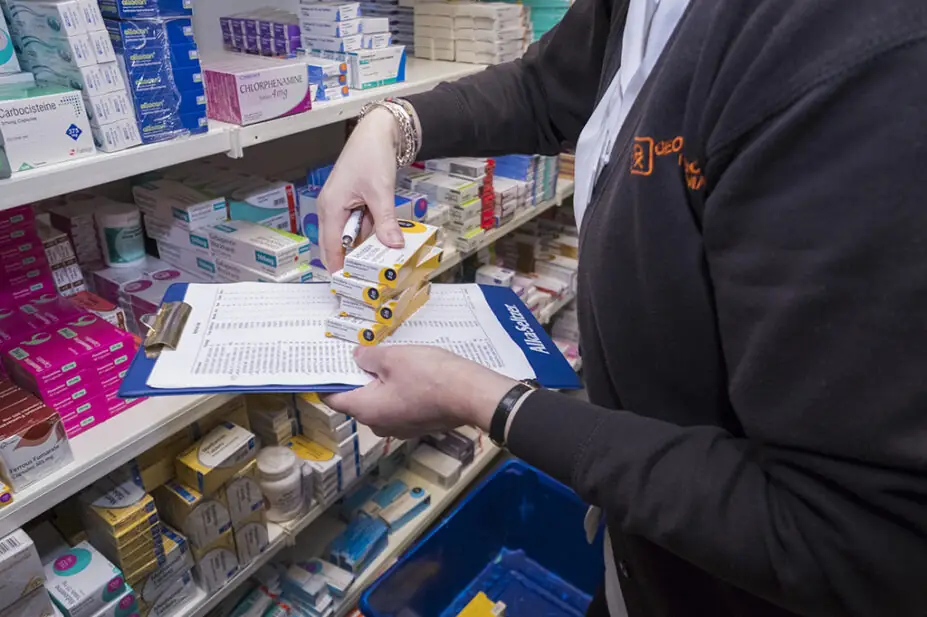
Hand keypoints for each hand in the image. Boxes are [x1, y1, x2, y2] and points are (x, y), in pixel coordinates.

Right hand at [318, 108, 404, 271]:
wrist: (377, 131)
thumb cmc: (371, 155)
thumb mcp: (380, 191)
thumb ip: (385, 221)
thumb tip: (392, 245)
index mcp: (331, 207)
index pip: (330, 247)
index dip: (339, 267)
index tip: (348, 285)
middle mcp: (331, 209)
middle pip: (338, 244)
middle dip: (353, 260)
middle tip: (369, 279)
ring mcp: (340, 205)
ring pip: (351, 236)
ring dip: (366, 245)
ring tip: (383, 260)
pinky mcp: (352, 202)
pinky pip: (359, 225)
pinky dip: (371, 232)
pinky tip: (385, 237)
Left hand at [324, 345, 516, 438]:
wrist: (470, 394)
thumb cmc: (429, 375)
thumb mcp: (393, 357)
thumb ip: (369, 357)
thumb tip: (358, 358)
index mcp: (366, 409)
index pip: (333, 398)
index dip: (327, 380)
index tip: (327, 364)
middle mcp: (378, 424)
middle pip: (357, 400)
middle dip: (357, 377)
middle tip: (360, 352)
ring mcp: (400, 427)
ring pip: (380, 403)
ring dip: (380, 383)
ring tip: (388, 359)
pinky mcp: (418, 424)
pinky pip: (399, 406)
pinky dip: (397, 390)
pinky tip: (409, 372)